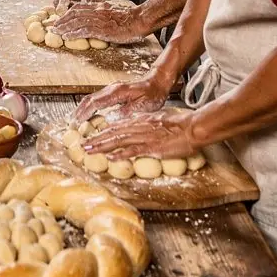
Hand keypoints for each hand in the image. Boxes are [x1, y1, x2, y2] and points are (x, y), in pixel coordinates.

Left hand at [50, 0, 144, 44]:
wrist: (138, 19)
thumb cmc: (129, 18)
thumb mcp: (113, 11)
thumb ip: (102, 13)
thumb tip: (95, 18)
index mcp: (99, 6)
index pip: (78, 8)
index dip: (67, 13)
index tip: (60, 19)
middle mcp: (96, 11)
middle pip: (74, 14)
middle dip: (62, 20)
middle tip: (52, 26)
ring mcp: (98, 20)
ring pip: (76, 22)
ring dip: (64, 27)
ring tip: (55, 32)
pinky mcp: (102, 29)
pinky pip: (84, 31)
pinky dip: (73, 33)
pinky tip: (66, 37)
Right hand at [74, 74, 169, 125]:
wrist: (157, 82)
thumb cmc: (152, 94)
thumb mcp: (142, 106)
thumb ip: (126, 112)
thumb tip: (108, 119)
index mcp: (117, 92)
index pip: (95, 103)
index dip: (84, 113)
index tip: (76, 122)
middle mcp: (111, 89)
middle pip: (89, 100)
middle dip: (79, 111)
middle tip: (71, 124)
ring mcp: (110, 90)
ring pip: (91, 99)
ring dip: (82, 109)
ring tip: (75, 121)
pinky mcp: (112, 93)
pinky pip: (96, 100)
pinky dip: (89, 107)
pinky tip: (87, 115)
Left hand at [82, 106, 196, 160]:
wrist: (192, 127)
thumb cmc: (181, 124)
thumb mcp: (161, 120)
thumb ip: (149, 124)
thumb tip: (141, 128)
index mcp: (142, 120)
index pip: (118, 125)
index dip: (104, 131)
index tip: (94, 136)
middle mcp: (139, 126)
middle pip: (113, 132)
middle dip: (97, 139)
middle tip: (83, 145)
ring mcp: (144, 136)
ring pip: (118, 140)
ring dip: (102, 145)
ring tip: (89, 150)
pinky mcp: (152, 147)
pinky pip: (133, 150)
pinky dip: (120, 153)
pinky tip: (110, 157)